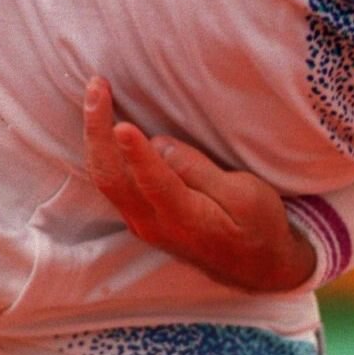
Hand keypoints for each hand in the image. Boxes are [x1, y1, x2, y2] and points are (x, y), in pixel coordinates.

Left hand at [83, 78, 317, 291]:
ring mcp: (140, 222)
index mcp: (185, 220)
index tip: (123, 125)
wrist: (254, 267)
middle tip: (97, 86)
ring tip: (96, 93)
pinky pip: (111, 180)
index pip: (154, 184)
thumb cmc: (257, 227)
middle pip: (111, 177)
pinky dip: (102, 149)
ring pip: (105, 177)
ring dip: (95, 135)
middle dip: (98, 130)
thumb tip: (160, 145)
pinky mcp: (139, 215)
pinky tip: (101, 123)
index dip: (137, 155)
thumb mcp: (246, 197)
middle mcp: (152, 224)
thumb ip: (201, 172)